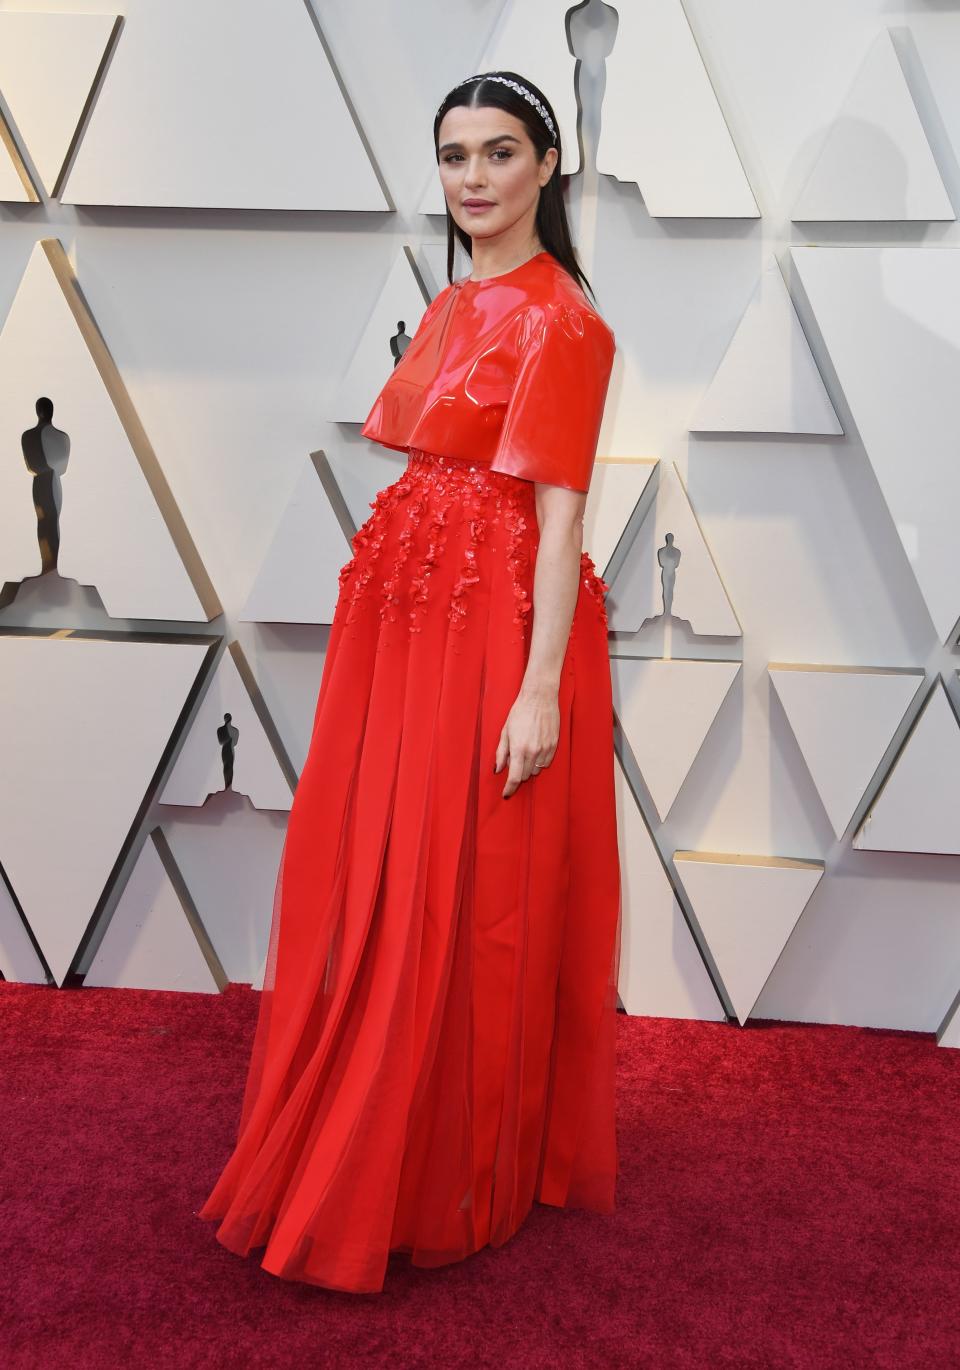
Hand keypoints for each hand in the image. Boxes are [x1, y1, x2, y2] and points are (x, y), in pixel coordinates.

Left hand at [494, 682, 559, 797]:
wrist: (540, 698)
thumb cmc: (520, 713)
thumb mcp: (505, 732)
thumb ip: (501, 753)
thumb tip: (498, 770)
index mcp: (519, 748)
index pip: (514, 777)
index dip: (509, 788)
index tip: (506, 794)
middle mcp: (533, 751)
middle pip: (525, 775)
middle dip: (518, 773)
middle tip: (514, 758)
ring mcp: (546, 749)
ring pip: (536, 770)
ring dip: (529, 767)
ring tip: (525, 750)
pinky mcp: (554, 745)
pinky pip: (545, 763)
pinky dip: (539, 761)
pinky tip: (535, 749)